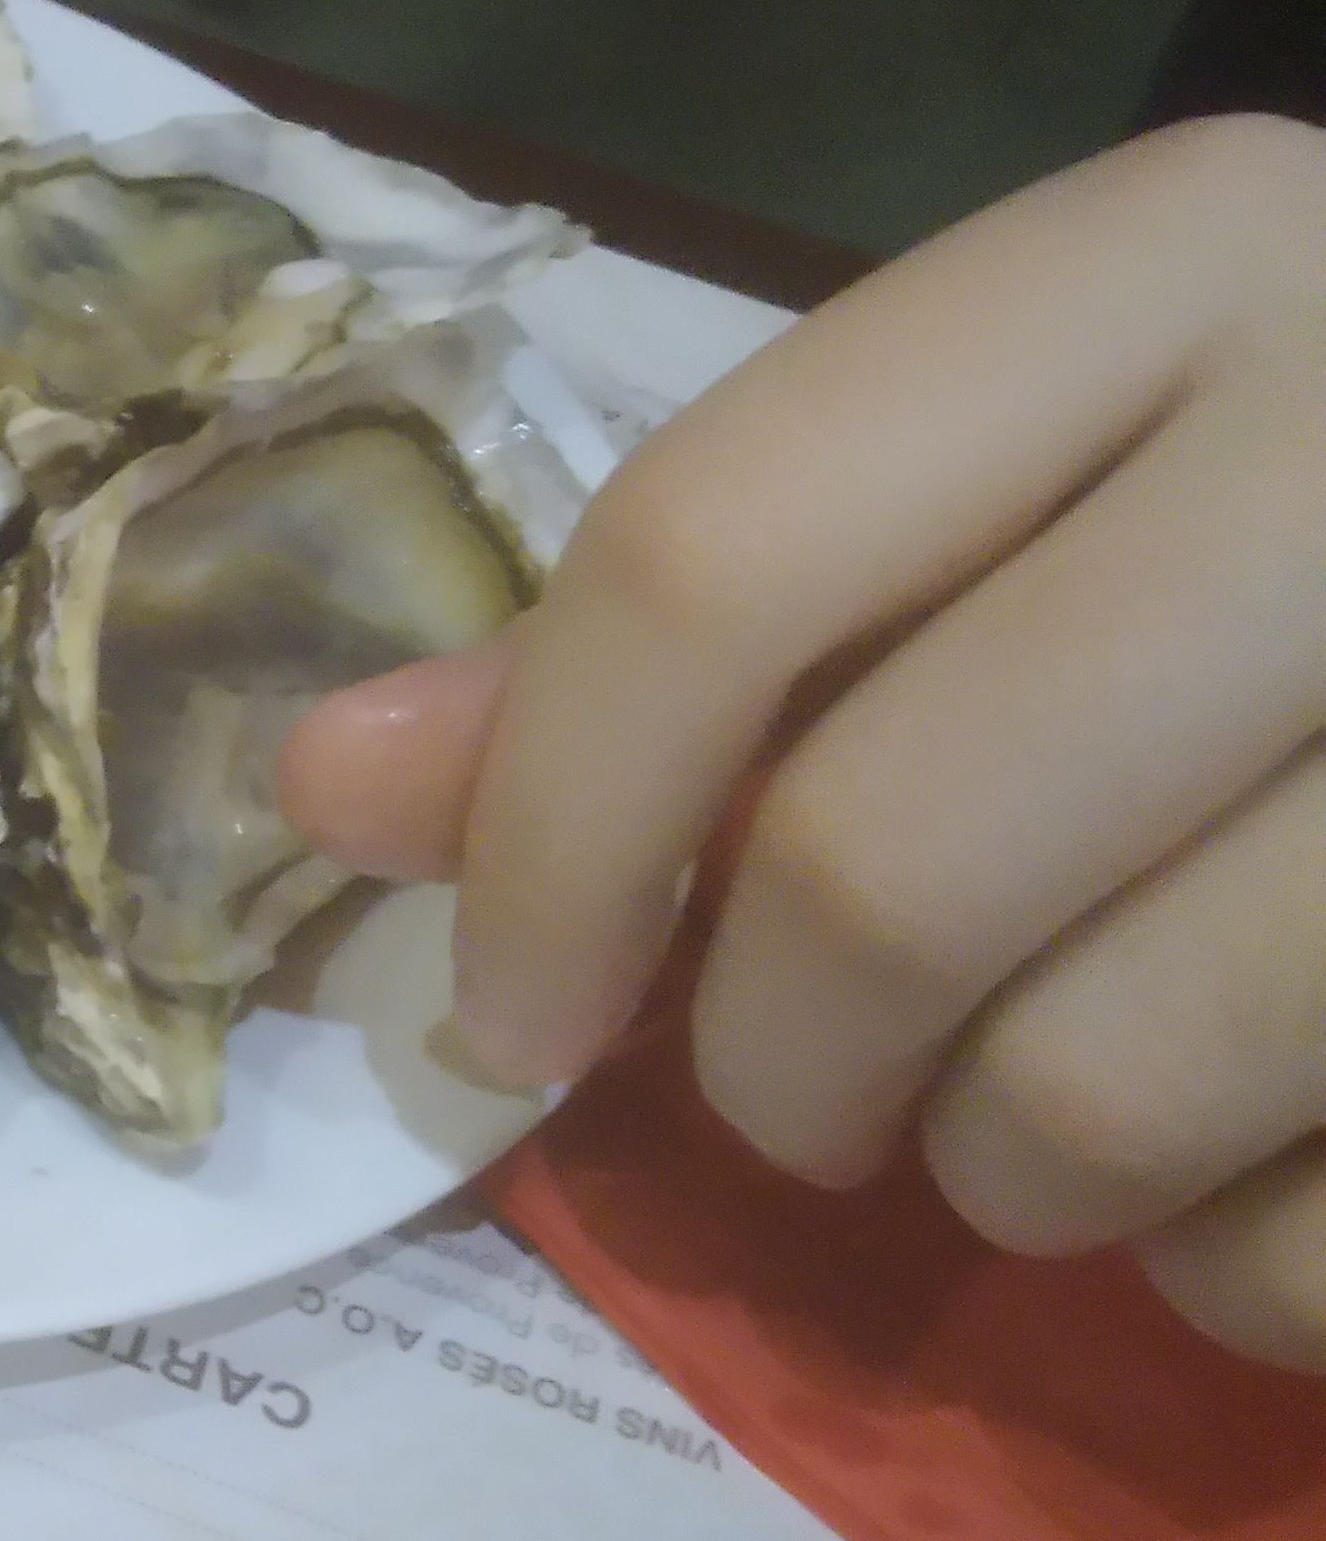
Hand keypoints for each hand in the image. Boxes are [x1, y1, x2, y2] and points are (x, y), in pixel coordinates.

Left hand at [277, 115, 1325, 1369]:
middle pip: (884, 871)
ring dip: (1001, 1176)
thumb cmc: (1325, 520)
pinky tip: (1270, 1161)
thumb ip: (692, 635)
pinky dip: (1228, 1279)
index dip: (551, 828)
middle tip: (810, 1078)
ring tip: (1054, 1105)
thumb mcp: (1036, 484)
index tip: (504, 1011)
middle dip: (777, 1057)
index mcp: (1186, 262)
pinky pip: (1301, 1259)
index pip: (725, 553)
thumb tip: (316, 790)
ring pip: (1091, 1101)